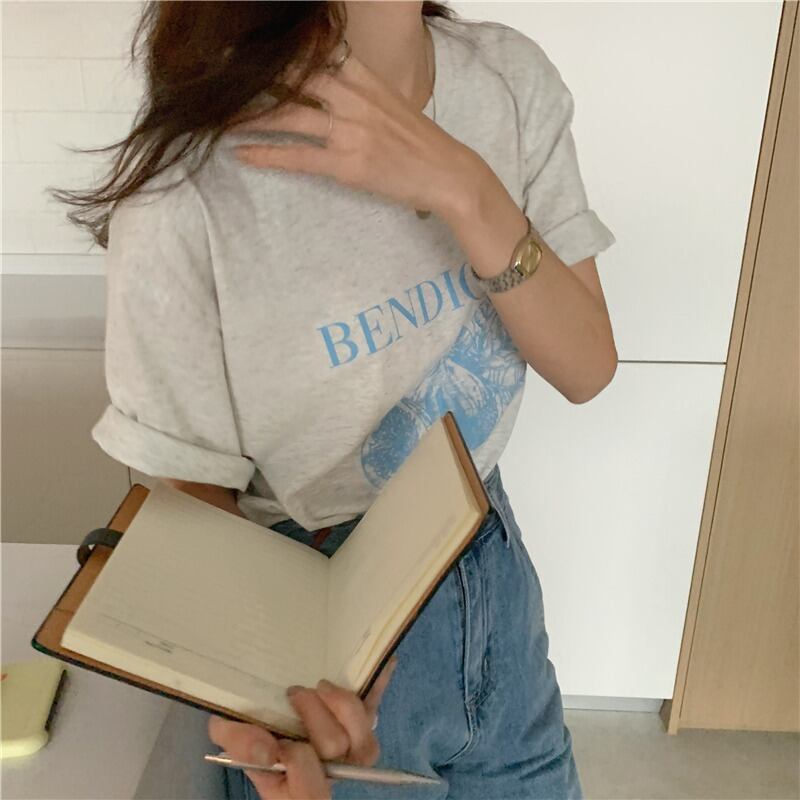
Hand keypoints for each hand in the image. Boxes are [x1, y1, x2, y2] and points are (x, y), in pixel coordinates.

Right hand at [207, 655, 398, 799]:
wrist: (266, 702)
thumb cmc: (247, 724)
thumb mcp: (230, 734)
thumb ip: (238, 742)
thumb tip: (267, 750)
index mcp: (293, 788)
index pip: (310, 792)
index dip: (299, 762)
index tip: (276, 740)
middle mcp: (328, 774)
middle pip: (338, 755)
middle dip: (316, 718)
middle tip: (295, 692)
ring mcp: (350, 751)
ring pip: (366, 741)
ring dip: (344, 706)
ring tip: (321, 686)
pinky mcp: (362, 723)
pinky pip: (378, 705)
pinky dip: (380, 683)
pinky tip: (384, 662)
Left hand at [226, 49, 479, 217]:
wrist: (449, 173)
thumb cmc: (419, 141)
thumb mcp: (391, 100)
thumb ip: (358, 86)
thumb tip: (328, 78)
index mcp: (364, 77)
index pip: (315, 52)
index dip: (280, 50)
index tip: (248, 45)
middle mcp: (354, 97)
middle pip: (293, 79)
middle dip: (255, 79)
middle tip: (220, 77)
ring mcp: (350, 130)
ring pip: (289, 117)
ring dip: (250, 118)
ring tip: (220, 119)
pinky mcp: (348, 164)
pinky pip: (299, 156)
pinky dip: (269, 155)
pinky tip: (245, 155)